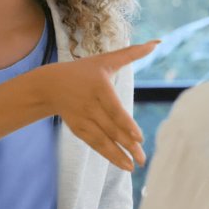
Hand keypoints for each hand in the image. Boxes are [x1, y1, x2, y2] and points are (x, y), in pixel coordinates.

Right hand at [37, 40, 158, 170]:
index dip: (125, 124)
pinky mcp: (78, 129)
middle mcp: (90, 104)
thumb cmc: (85, 70)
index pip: (114, 108)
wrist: (51, 84)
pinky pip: (95, 144)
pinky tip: (123, 164)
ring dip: (119, 155)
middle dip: (127, 144)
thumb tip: (157, 42)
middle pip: (111, 128)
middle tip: (143, 159)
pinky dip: (109, 155)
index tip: (139, 137)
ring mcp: (83, 118)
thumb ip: (132, 53)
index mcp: (99, 86)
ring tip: (134, 166)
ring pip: (103, 139)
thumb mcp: (107, 59)